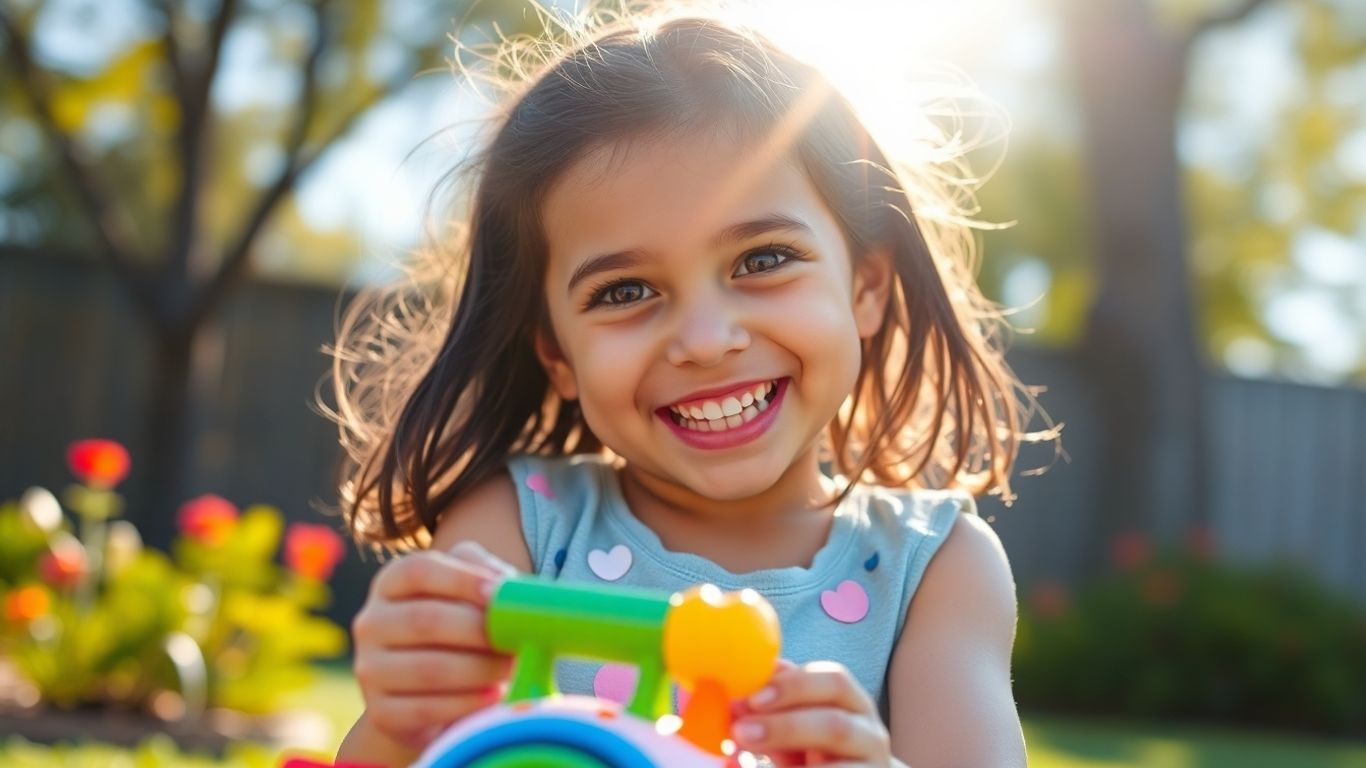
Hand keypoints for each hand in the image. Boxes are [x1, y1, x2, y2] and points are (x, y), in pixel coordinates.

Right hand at [350, 541, 516, 749]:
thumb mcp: (467, 591)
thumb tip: (507, 586)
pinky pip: (427, 708)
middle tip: (518, 639)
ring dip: (480, 669)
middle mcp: (372, 622)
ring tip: (512, 668)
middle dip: (479, 630)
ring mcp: (370, 669)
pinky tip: (492, 695)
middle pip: (425, 620)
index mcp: (391, 583)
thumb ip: (485, 573)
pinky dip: (467, 703)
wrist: (428, 692)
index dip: (462, 579)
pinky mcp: (381, 712)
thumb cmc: (458, 629)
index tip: (501, 592)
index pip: (419, 571)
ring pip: (429, 668)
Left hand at [731, 660, 891, 766]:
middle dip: (786, 727)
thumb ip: (776, 707)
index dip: (793, 686)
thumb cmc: (819, 748)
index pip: (835, 680)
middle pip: (836, 724)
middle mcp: (869, 734)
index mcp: (853, 703)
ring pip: (838, 764)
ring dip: (791, 756)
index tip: (753, 699)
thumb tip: (737, 702)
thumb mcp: (800, 722)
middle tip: (742, 731)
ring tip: (749, 754)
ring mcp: (870, 766)